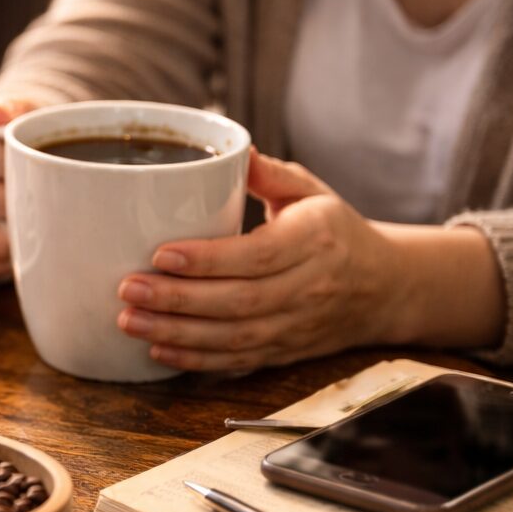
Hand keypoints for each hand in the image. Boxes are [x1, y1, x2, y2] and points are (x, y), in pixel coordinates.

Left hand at [115, 151, 406, 371]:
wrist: (385, 287)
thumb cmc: (336, 231)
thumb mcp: (313, 192)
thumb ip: (271, 173)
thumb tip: (233, 149)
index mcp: (315, 241)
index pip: (257, 255)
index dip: (207, 260)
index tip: (160, 254)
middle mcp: (309, 288)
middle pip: (238, 302)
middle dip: (177, 299)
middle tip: (127, 288)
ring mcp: (298, 326)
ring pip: (234, 337)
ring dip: (177, 333)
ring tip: (129, 321)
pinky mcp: (285, 353)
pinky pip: (238, 362)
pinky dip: (196, 360)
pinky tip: (157, 351)